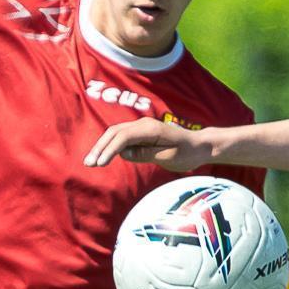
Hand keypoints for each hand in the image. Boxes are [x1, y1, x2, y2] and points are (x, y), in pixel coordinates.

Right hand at [84, 118, 209, 170]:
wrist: (199, 146)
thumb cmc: (187, 153)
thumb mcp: (168, 157)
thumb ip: (145, 154)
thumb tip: (123, 153)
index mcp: (151, 129)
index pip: (123, 137)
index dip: (109, 150)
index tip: (99, 164)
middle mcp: (144, 124)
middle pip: (115, 132)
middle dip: (100, 147)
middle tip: (88, 163)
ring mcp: (142, 127)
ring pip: (116, 133)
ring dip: (102, 146)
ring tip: (91, 161)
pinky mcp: (141, 133)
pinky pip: (122, 137)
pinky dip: (110, 145)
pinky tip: (102, 156)